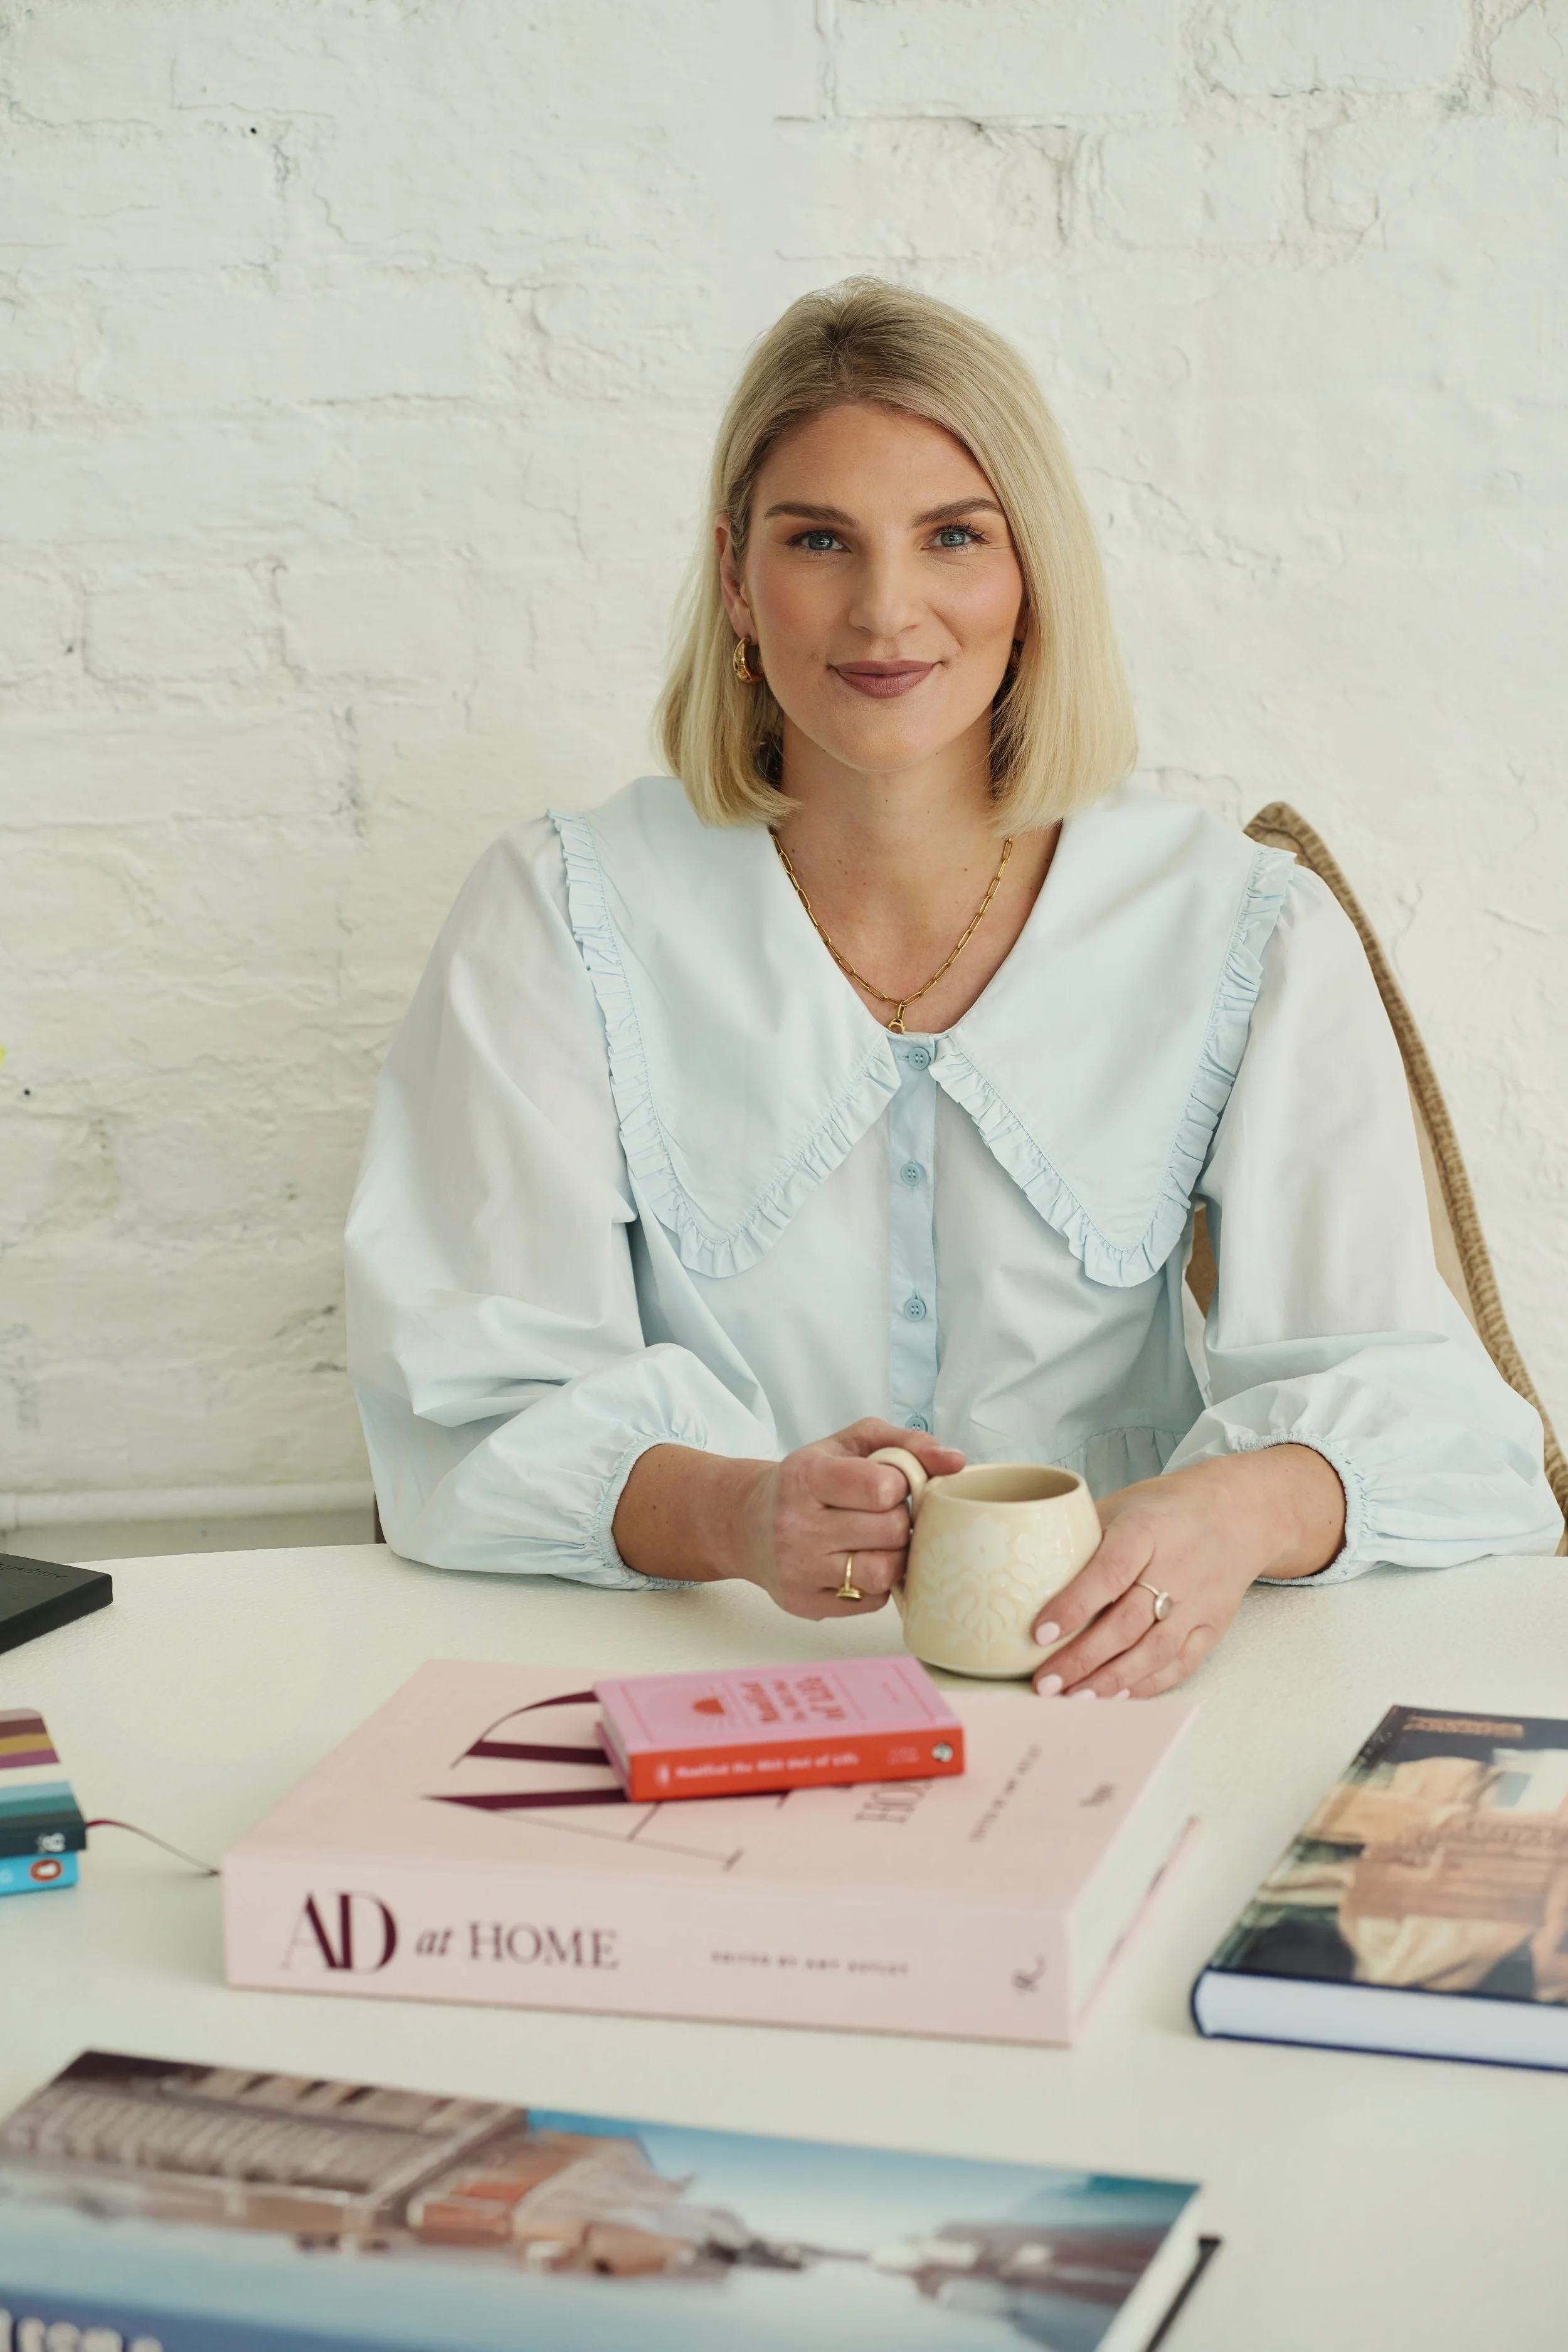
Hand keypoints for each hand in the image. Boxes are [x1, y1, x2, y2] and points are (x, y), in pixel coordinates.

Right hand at [611, 1418, 963, 1619]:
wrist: (746, 1522)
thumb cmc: (809, 1479)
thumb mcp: (849, 1444)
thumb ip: (905, 1444)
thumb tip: (957, 1461)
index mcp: (806, 1476)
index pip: (882, 1487)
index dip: (900, 1485)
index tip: (888, 1485)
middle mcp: (796, 1525)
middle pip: (890, 1532)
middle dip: (899, 1521)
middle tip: (885, 1515)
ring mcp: (798, 1570)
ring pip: (884, 1573)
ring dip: (893, 1556)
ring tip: (877, 1541)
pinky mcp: (804, 1604)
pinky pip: (870, 1601)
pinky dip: (877, 1584)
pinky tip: (859, 1563)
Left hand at [1030, 1446, 1345, 1698]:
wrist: (1239, 1512)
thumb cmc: (1167, 1509)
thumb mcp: (1122, 1505)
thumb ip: (1081, 1536)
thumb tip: (1027, 1569)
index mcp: (1146, 1532)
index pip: (1107, 1573)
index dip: (1072, 1606)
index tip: (1038, 1633)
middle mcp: (1176, 1569)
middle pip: (1126, 1623)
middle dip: (1082, 1659)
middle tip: (1045, 1683)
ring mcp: (1199, 1602)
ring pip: (1153, 1652)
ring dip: (1111, 1681)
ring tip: (1073, 1698)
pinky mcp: (1212, 1626)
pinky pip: (1180, 1664)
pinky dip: (1147, 1685)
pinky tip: (1116, 1695)